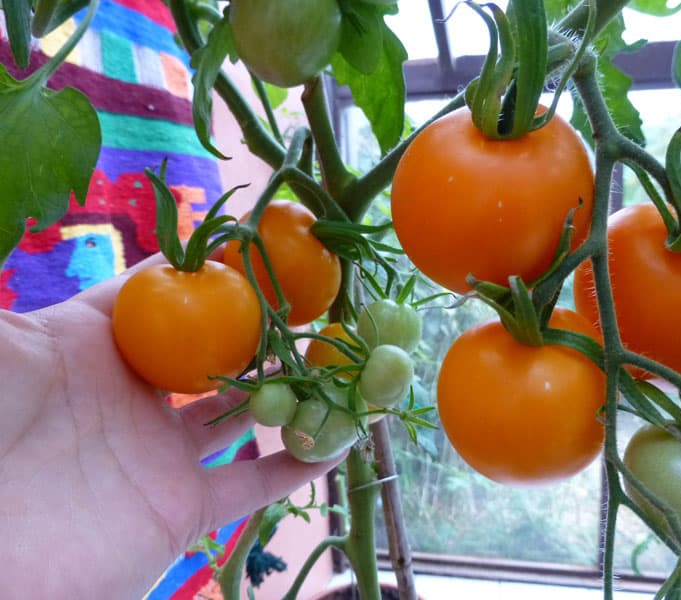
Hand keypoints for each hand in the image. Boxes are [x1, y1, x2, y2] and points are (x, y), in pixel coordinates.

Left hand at [0, 256, 340, 598]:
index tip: (261, 245)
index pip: (166, 298)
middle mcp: (138, 399)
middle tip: (313, 301)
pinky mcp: (183, 511)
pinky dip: (297, 465)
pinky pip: (254, 485)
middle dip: (261, 327)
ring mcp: (163, 456)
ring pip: (245, 414)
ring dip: (289, 389)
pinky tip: (338, 438)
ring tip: (335, 359)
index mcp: (98, 351)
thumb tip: (152, 250)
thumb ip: (79, 295)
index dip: (212, 271)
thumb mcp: (6, 346)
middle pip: (216, 353)